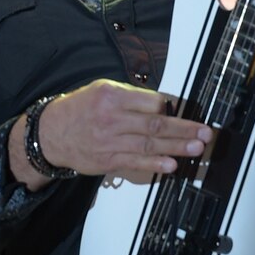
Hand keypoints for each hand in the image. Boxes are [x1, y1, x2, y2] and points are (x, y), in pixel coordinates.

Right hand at [29, 80, 213, 184]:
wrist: (50, 134)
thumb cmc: (78, 109)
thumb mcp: (100, 90)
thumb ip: (130, 95)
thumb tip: (161, 103)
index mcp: (112, 96)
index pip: (150, 101)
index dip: (172, 107)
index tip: (189, 110)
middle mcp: (112, 118)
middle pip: (154, 124)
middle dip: (183, 129)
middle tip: (204, 132)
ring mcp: (110, 141)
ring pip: (149, 144)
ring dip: (176, 147)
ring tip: (196, 148)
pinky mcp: (108, 159)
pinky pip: (136, 162)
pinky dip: (155, 164)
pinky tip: (171, 165)